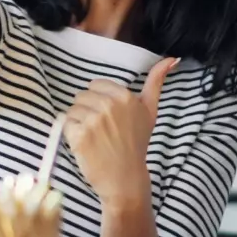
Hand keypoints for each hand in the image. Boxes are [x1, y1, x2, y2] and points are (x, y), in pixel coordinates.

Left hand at [63, 57, 177, 205]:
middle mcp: (109, 105)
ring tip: (93, 139)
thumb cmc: (137, 144)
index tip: (108, 118)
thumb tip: (171, 58)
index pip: (95, 85)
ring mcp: (93, 120)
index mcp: (124, 96)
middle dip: (88, 111)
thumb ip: (157, 82)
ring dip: (78, 123)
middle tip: (101, 131)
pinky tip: (85, 145)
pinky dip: (71, 135)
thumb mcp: (150, 111)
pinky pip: (66, 124)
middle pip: (82, 96)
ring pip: (72, 110)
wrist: (126, 179)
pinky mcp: (79, 136)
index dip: (99, 101)